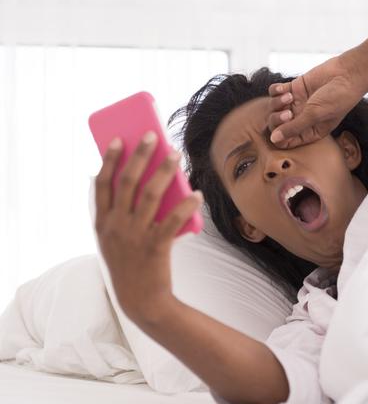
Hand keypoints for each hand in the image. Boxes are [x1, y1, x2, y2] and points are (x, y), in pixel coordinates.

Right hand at [94, 132, 202, 321]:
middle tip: (152, 135)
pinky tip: (196, 193)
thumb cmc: (131, 264)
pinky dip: (186, 205)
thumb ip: (124, 214)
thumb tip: (147, 181)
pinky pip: (172, 220)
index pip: (102, 184)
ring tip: (175, 154)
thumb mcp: (117, 239)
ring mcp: (134, 236)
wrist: (142, 301)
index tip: (117, 139)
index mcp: (102, 223)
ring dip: (164, 170)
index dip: (109, 159)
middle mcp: (115, 226)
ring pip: (150, 194)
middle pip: (127, 181)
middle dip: (140, 154)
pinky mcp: (155, 246)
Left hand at [266, 53, 365, 148]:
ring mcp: (298, 103)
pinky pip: (276, 92)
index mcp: (310, 132)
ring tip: (289, 96)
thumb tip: (274, 140)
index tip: (282, 130)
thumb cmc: (337, 98)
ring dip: (276, 103)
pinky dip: (276, 91)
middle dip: (277, 119)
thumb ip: (294, 128)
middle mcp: (302, 119)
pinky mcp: (295, 88)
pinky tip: (285, 89)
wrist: (347, 74)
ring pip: (274, 108)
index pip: (287, 142)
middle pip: (277, 125)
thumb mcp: (315, 115)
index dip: (280, 138)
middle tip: (288, 113)